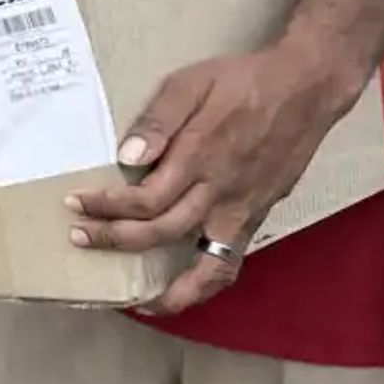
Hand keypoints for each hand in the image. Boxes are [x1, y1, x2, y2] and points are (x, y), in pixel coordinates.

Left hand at [64, 35, 362, 316]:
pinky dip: (206, 284)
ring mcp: (243, 210)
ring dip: (168, 290)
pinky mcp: (259, 217)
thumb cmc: (244, 81)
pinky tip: (185, 288)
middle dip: (115, 240)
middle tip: (80, 238)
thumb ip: (158, 119)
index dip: (106, 208)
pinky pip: (231, 262)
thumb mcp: (192, 83)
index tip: (78, 204)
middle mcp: (220, 193)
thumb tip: (127, 157)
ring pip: (205, 267)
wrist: (306, 89)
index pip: (144, 200)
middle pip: (161, 233)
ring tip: (138, 303)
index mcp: (200, 157)